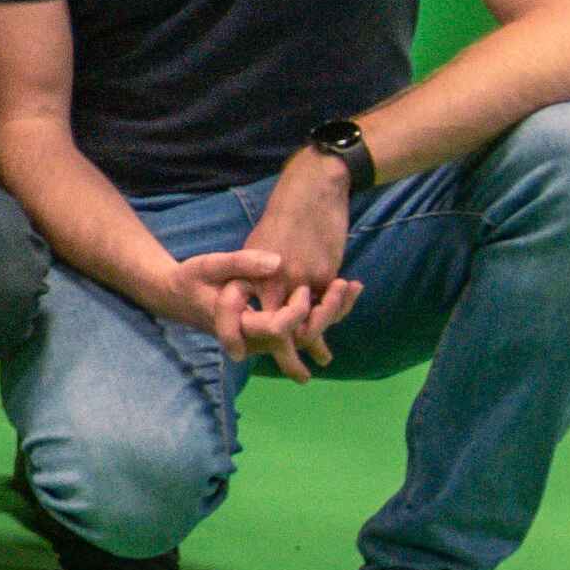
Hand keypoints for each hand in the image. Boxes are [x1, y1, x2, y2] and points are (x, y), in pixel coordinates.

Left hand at [208, 152, 364, 372]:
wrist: (311, 191)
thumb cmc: (281, 220)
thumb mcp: (260, 246)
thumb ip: (250, 274)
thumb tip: (250, 301)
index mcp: (248, 272)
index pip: (237, 313)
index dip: (235, 334)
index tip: (237, 354)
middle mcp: (273, 278)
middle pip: (277, 327)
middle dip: (287, 355)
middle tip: (301, 377)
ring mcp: (300, 277)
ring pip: (307, 321)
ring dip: (316, 341)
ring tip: (323, 361)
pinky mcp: (323, 274)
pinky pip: (326, 306)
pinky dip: (332, 319)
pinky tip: (334, 330)